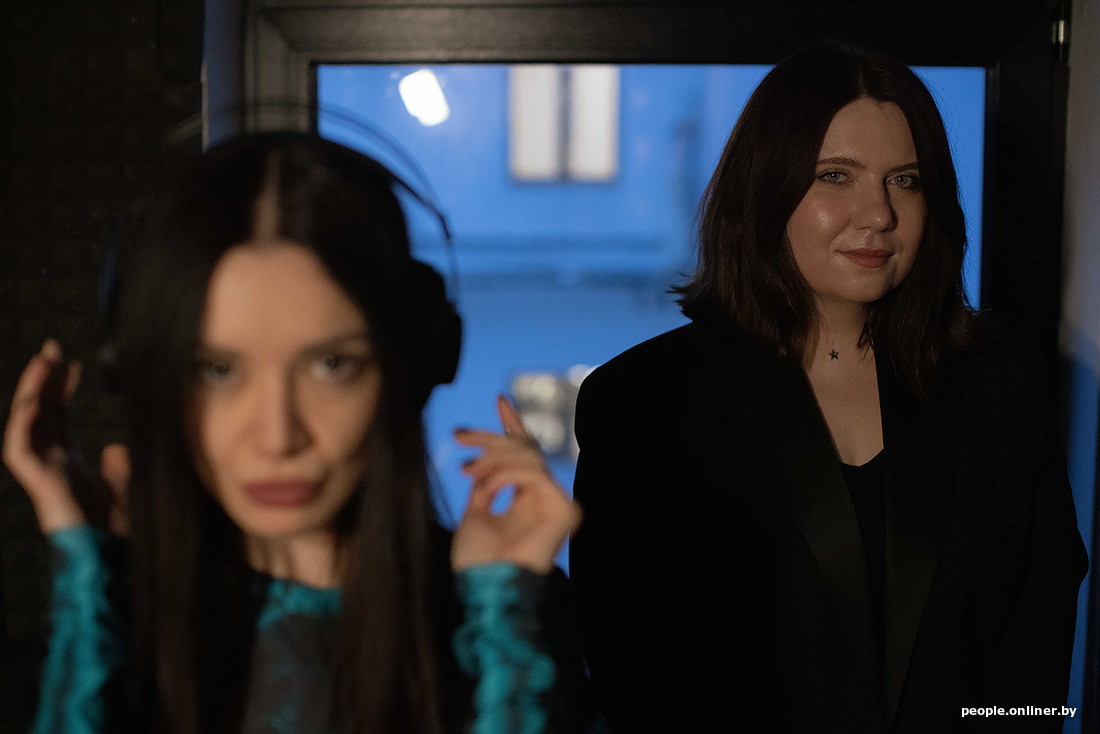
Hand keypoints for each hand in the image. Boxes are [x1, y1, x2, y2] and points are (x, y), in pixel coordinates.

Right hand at [3, 339, 129, 534]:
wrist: (111, 559)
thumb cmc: (117, 533)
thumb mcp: (126, 492)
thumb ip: (119, 470)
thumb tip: (115, 448)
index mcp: (69, 463)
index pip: (59, 418)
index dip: (62, 390)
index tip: (74, 363)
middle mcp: (51, 464)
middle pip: (41, 413)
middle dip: (44, 380)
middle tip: (52, 348)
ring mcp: (42, 472)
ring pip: (26, 423)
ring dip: (30, 392)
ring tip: (41, 362)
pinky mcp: (38, 483)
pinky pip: (18, 449)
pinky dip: (22, 423)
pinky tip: (34, 400)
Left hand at [451, 395, 581, 573]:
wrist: (484, 589)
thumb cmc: (476, 562)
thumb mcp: (474, 513)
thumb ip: (484, 485)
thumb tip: (483, 458)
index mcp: (525, 501)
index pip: (524, 456)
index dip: (513, 426)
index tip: (500, 399)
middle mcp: (543, 499)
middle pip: (524, 451)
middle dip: (491, 437)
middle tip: (459, 434)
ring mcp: (556, 503)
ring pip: (528, 457)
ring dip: (492, 458)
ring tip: (466, 471)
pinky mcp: (564, 509)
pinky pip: (533, 473)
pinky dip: (505, 474)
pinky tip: (487, 486)